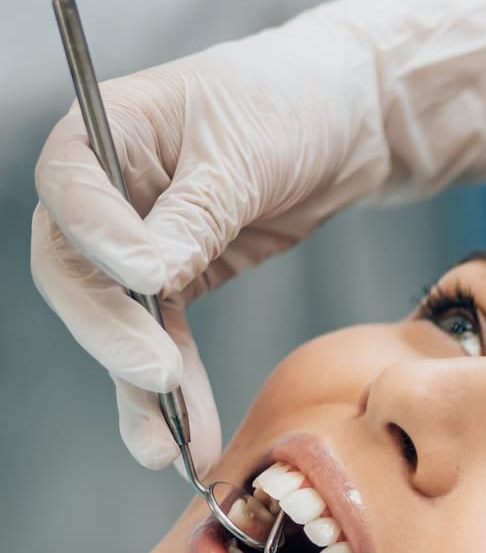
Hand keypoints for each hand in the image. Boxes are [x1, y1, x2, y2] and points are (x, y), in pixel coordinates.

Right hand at [31, 0, 485, 470]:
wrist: (345, 120)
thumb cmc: (289, 104)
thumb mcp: (248, 148)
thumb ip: (199, 210)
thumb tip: (152, 273)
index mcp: (103, 131)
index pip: (72, 190)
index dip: (102, 240)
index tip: (151, 277)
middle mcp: (104, 191)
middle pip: (78, 271)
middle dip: (114, 332)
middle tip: (156, 376)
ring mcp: (135, 241)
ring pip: (118, 322)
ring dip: (141, 388)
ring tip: (165, 448)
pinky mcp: (179, 280)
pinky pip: (166, 342)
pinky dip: (180, 391)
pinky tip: (193, 440)